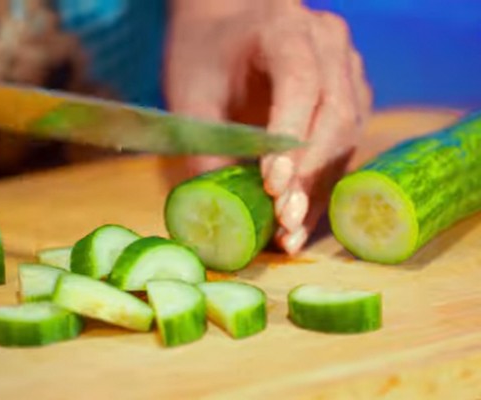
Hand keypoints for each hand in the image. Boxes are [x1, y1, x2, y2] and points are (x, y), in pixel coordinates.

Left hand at [164, 0, 371, 254]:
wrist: (226, 29)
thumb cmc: (204, 57)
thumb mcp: (190, 97)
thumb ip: (206, 149)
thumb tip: (223, 215)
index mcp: (284, 29)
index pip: (300, 83)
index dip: (290, 138)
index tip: (272, 185)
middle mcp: (328, 44)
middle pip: (335, 115)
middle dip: (308, 175)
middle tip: (283, 221)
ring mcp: (347, 70)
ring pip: (347, 137)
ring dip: (318, 189)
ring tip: (289, 233)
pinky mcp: (352, 97)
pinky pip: (345, 146)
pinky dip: (321, 185)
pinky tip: (299, 219)